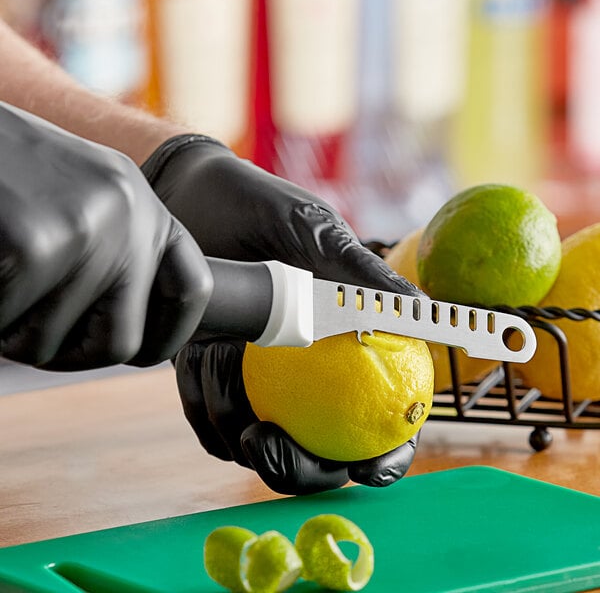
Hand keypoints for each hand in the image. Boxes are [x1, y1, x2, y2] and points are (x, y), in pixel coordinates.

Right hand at [0, 104, 211, 369]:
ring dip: (12, 332)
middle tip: (28, 326)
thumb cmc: (7, 175)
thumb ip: (115, 255)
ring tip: (1, 276)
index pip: (192, 289)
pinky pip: (6, 324)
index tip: (138, 353)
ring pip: (50, 345)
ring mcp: (87, 226)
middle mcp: (130, 214)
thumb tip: (136, 340)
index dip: (169, 335)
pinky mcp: (34, 243)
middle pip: (120, 342)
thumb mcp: (82, 203)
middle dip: (69, 354)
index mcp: (145, 207)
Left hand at [142, 135, 423, 493]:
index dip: (384, 451)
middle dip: (298, 468)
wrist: (190, 194)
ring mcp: (253, 376)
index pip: (378, 411)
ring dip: (241, 434)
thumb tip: (419, 310)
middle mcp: (300, 369)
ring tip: (226, 389)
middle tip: (269, 446)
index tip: (370, 467)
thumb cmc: (259, 207)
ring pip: (256, 442)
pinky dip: (205, 411)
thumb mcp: (315, 233)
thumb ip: (360, 274)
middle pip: (315, 448)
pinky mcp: (206, 372)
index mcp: (339, 342)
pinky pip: (208, 420)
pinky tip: (201, 369)